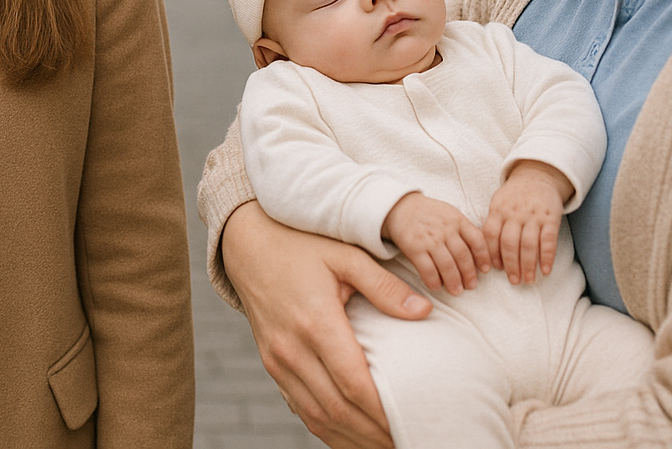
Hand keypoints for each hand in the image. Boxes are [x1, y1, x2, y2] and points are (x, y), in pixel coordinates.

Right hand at [222, 201, 431, 448]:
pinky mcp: (271, 364)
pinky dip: (326, 427)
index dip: (383, 411)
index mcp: (315, 323)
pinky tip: (351, 434)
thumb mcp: (345, 254)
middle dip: (373, 432)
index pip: (353, 384)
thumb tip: (424, 311)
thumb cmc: (300, 244)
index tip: (412, 419)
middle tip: (407, 439)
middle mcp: (292, 349)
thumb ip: (383, 285)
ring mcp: (277, 360)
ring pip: (316, 415)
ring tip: (385, 444)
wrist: (248, 243)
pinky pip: (299, 407)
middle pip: (337, 409)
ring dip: (351, 437)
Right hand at [383, 193, 490, 294]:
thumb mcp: (450, 213)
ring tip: (456, 291)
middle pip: (463, 256)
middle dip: (469, 274)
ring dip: (453, 281)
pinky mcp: (414, 248)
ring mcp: (429, 239)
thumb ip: (464, 229)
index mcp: (457, 220)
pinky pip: (427, 269)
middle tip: (471, 286)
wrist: (401, 207)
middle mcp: (445, 230)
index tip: (486, 270)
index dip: (483, 257)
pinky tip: (436, 286)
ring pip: (447, 265)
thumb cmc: (429, 214)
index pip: (477, 240)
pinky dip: (433, 280)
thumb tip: (480, 253)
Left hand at [483, 161, 572, 283]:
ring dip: (528, 265)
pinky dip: (547, 257)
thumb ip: (493, 224)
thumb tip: (488, 254)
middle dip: (511, 265)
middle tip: (514, 281)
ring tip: (528, 280)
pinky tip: (545, 270)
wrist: (538, 175)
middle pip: (509, 243)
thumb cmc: (514, 195)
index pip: (491, 235)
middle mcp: (514, 213)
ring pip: (528, 244)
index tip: (495, 270)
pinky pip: (548, 240)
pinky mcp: (551, 217)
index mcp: (498, 209)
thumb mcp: (498, 203)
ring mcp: (533, 215)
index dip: (492, 254)